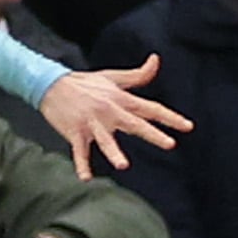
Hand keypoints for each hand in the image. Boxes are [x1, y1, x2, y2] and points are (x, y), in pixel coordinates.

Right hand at [38, 57, 190, 180]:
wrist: (50, 84)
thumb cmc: (84, 82)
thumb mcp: (112, 77)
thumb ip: (138, 74)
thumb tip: (156, 59)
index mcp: (120, 99)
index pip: (150, 108)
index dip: (169, 117)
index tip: (187, 127)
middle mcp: (108, 111)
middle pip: (134, 124)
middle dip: (152, 134)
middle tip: (169, 144)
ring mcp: (91, 123)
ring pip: (104, 140)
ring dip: (113, 152)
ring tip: (123, 165)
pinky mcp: (74, 132)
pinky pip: (79, 151)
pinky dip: (81, 165)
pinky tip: (86, 178)